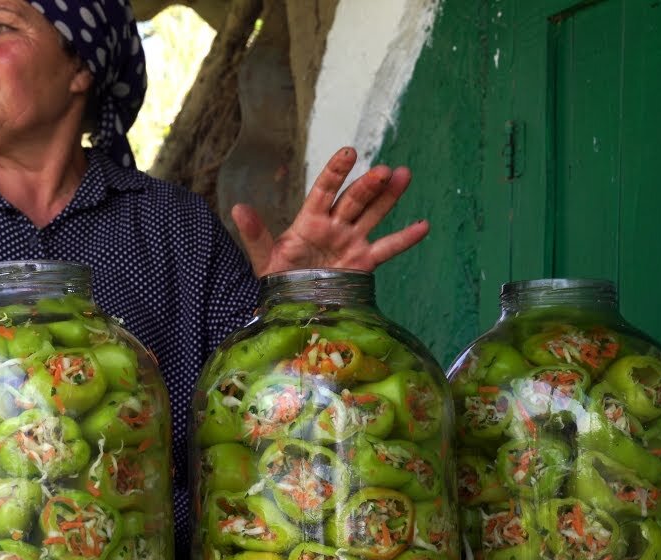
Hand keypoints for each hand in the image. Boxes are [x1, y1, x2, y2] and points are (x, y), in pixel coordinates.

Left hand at [231, 146, 428, 275]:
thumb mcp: (263, 258)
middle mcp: (334, 226)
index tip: (348, 153)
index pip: (324, 190)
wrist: (292, 306)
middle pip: (354, 200)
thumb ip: (254, 234)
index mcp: (309, 221)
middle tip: (384, 171)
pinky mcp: (363, 263)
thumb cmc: (278, 279)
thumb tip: (236, 208)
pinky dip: (405, 238)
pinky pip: (387, 249)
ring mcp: (351, 242)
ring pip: (373, 214)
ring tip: (404, 175)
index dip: (335, 172)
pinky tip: (423, 226)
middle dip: (368, 185)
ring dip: (389, 196)